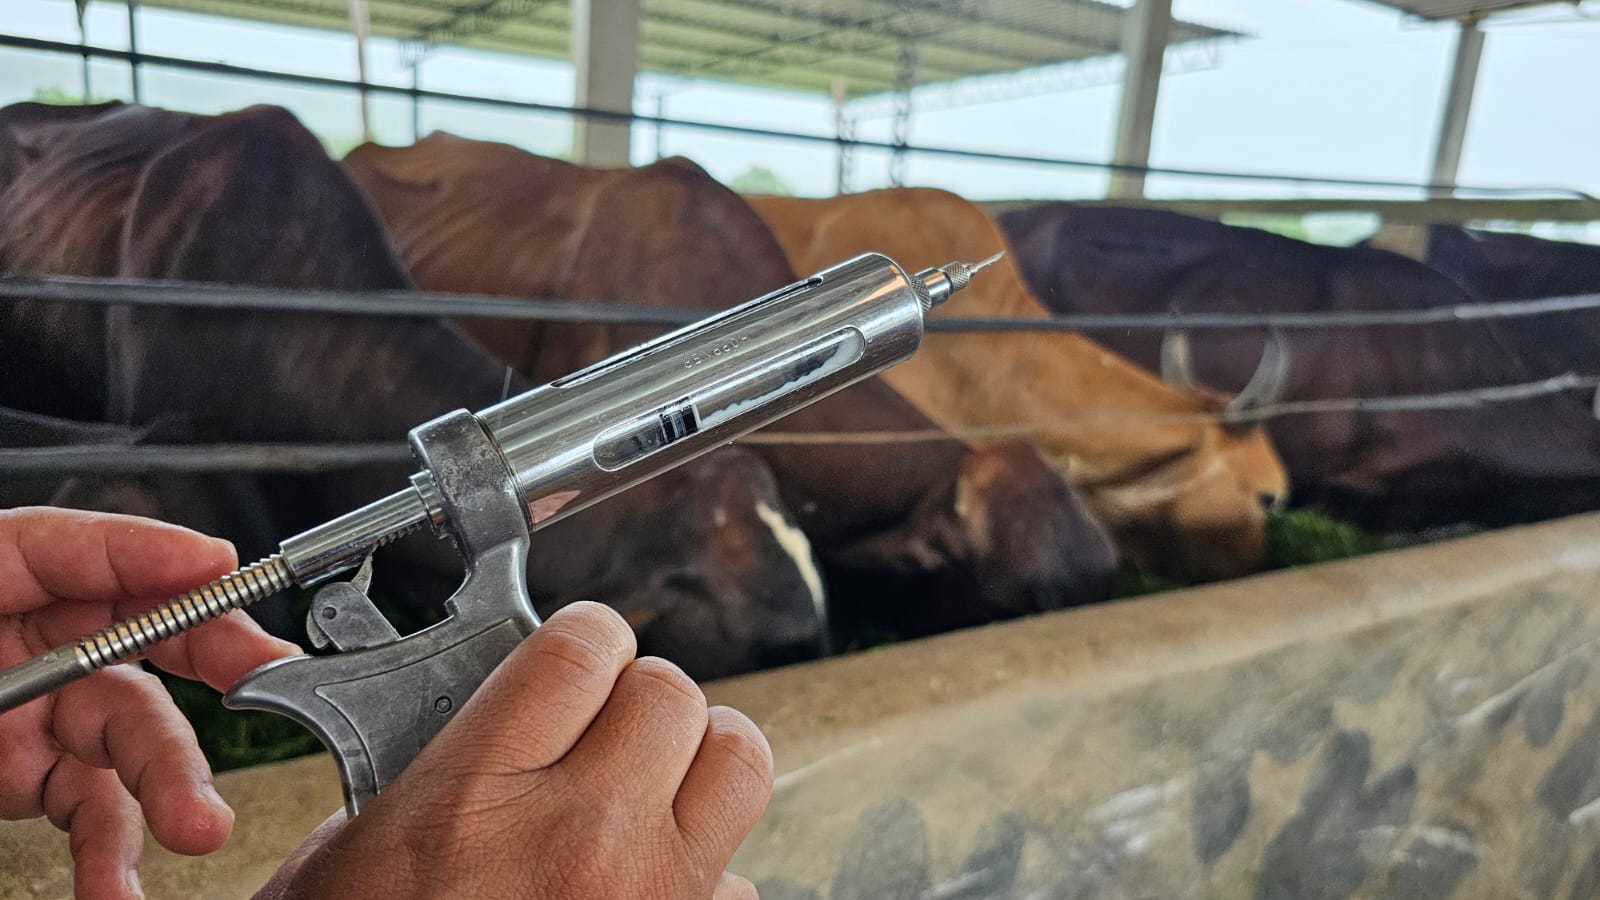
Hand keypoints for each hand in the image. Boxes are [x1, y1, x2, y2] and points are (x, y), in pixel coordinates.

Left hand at [0, 507, 299, 899]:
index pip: (132, 563)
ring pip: (142, 744)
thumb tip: (199, 555)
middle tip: (273, 683)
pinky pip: (93, 816)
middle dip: (228, 670)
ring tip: (199, 826)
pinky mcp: (32, 784)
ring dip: (178, 787)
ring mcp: (44, 720)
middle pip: (166, 648)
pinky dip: (111, 858)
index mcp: (32, 572)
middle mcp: (51, 644)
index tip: (230, 576)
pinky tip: (116, 886)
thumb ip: (74, 549)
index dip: (186, 569)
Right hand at [256, 601, 773, 899]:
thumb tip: (507, 717)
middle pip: (671, 692)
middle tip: (600, 728)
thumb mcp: (348, 858)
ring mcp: (648, 897)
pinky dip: (707, 870)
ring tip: (650, 782)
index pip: (583, 647)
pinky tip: (650, 885)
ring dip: (698, 758)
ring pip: (738, 759)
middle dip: (636, 697)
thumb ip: (434, 770)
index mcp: (475, 798)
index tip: (571, 657)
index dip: (582, 641)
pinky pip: (740, 877)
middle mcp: (578, 838)